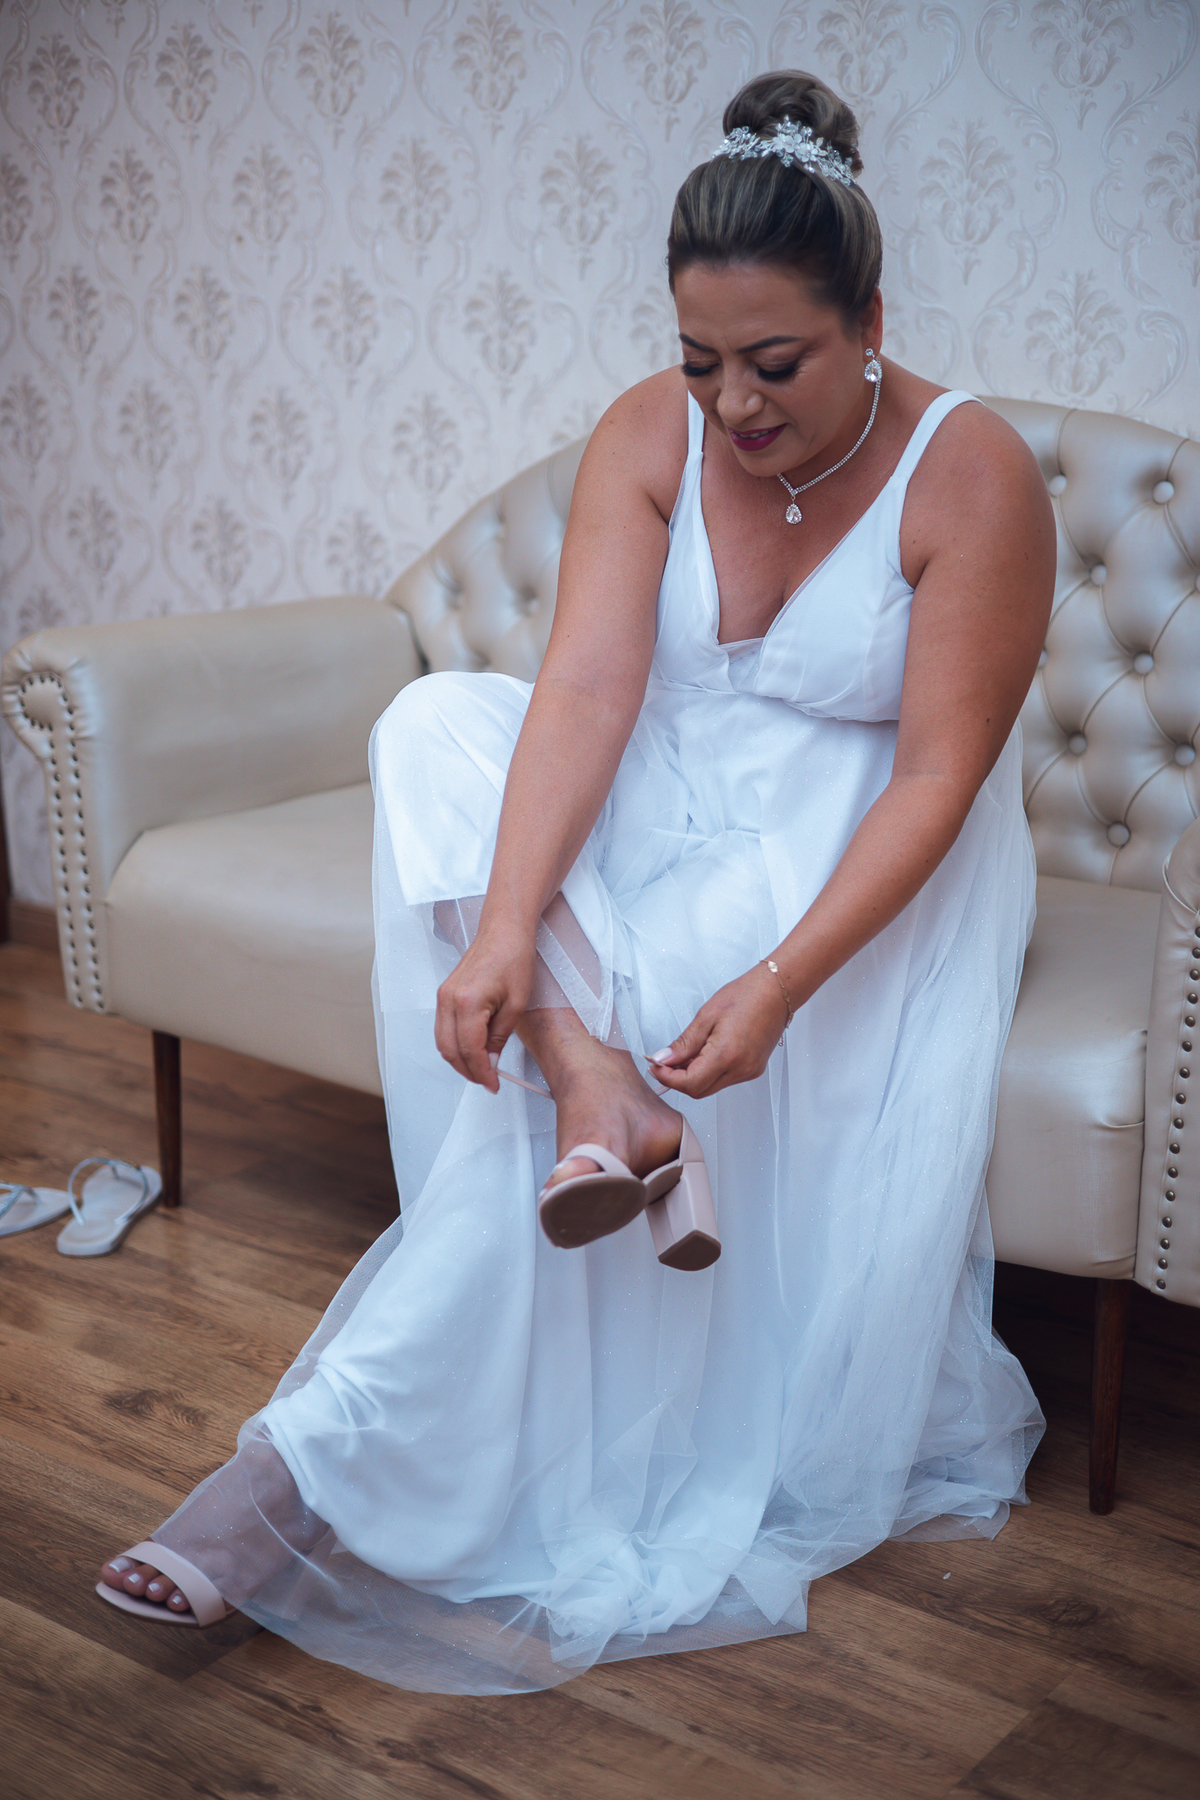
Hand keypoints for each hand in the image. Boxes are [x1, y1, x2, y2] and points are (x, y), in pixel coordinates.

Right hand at [434, 926, 535, 1092]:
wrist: (504, 931)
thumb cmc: (514, 958)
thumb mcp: (516, 1004)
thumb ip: (499, 1037)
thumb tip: (491, 1061)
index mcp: (467, 1002)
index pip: (469, 1050)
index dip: (481, 1072)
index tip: (493, 1084)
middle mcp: (448, 1000)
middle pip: (449, 1050)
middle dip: (468, 1071)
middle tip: (488, 1081)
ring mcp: (443, 997)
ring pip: (443, 1041)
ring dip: (459, 1060)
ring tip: (482, 1070)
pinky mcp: (445, 995)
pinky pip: (444, 1028)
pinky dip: (455, 1044)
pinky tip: (473, 1050)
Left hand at [648, 964, 789, 1098]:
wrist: (776, 992)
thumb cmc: (746, 996)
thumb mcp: (706, 1016)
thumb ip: (684, 1043)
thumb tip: (663, 1059)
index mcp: (727, 1054)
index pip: (689, 1083)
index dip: (667, 1078)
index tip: (655, 1066)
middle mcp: (740, 1069)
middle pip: (699, 1091)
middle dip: (677, 1080)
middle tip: (665, 1062)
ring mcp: (749, 1072)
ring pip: (711, 1087)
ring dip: (693, 1077)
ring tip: (685, 1054)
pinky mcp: (753, 1070)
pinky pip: (724, 1080)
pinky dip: (709, 1073)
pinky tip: (704, 1055)